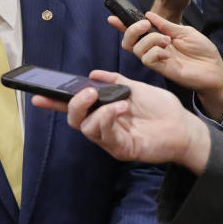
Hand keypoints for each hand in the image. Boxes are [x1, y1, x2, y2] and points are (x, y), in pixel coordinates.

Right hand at [31, 70, 211, 173]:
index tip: (39, 95)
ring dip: (93, 111)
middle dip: (73, 105)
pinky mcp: (120, 149)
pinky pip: (104, 135)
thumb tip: (93, 74)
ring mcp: (110, 139)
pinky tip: (120, 108)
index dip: (55, 102)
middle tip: (85, 92)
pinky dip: (108, 118)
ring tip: (111, 101)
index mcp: (103, 111)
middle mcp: (103, 126)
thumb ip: (114, 81)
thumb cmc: (162, 109)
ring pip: (86, 128)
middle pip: (74, 120)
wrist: (184, 126)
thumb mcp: (135, 87)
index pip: (74, 107)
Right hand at [110, 11, 222, 119]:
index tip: (113, 18)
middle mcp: (154, 50)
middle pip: (129, 42)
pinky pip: (147, 59)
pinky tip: (168, 54)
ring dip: (150, 40)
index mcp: (159, 39)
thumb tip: (149, 15)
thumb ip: (166, 25)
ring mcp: (157, 60)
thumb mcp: (185, 31)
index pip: (136, 33)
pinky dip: (155, 52)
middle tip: (146, 24)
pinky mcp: (161, 69)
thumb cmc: (203, 52)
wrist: (215, 69)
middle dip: (132, 30)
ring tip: (167, 41)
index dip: (122, 26)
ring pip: (137, 49)